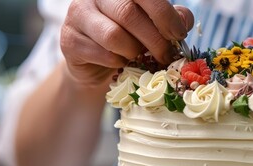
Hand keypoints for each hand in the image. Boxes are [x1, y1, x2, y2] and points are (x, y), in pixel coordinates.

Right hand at [60, 0, 193, 85]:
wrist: (96, 64)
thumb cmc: (130, 39)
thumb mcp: (154, 26)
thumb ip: (171, 19)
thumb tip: (183, 22)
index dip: (165, 14)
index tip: (178, 34)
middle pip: (128, 13)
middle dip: (154, 39)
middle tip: (166, 55)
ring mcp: (78, 15)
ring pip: (113, 36)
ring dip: (133, 52)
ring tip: (140, 58)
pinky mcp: (69, 40)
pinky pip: (102, 54)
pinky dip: (118, 63)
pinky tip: (121, 63)